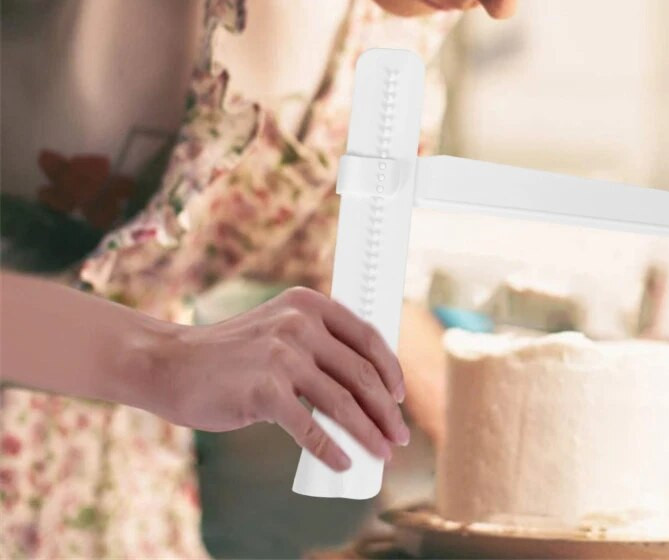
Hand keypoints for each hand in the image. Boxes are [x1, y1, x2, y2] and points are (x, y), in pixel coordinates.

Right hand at [156, 286, 409, 470]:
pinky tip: (344, 463)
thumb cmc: (231, 354)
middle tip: (398, 435)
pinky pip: (310, 427)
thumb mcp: (278, 329)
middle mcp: (299, 323)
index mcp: (309, 304)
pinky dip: (332, 450)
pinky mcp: (264, 390)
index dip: (391, 369)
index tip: (400, 397)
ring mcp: (282, 355)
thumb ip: (315, 344)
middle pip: (360, 372)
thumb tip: (364, 386)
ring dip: (369, 433)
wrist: (172, 364)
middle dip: (386, 409)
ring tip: (382, 453)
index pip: (367, 336)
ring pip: (342, 402)